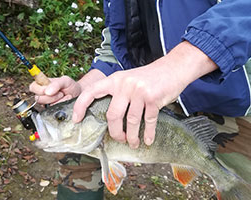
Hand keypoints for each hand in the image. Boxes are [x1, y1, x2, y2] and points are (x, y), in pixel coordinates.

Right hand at [29, 69, 105, 104]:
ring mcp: (48, 103)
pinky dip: (60, 106)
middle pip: (38, 98)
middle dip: (50, 96)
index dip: (40, 89)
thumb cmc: (70, 86)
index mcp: (43, 84)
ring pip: (45, 105)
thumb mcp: (65, 80)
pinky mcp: (53, 110)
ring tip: (62, 96)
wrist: (80, 94)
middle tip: (60, 93)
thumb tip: (47, 91)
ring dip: (56, 101)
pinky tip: (64, 102)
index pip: (33, 87)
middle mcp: (43, 94)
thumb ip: (56, 84)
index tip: (49, 89)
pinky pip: (52, 111)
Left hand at [73, 41, 217, 148]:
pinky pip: (149, 121)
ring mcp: (139, 91)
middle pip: (113, 115)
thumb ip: (118, 92)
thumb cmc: (150, 76)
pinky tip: (147, 139)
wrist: (173, 67)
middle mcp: (125, 85)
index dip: (81, 106)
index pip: (92, 92)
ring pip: (131, 121)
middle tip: (119, 139)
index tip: (77, 119)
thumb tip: (109, 116)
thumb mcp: (129, 79)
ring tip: (134, 143)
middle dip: (115, 132)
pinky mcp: (153, 98)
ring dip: (132, 136)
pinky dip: (148, 133)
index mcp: (116, 80)